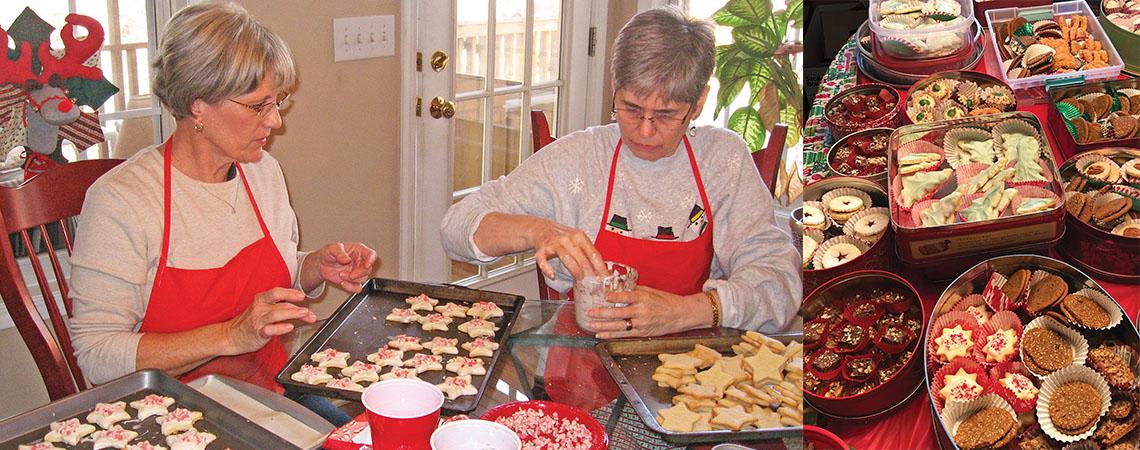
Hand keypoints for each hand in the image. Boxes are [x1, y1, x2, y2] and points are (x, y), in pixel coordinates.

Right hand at [225, 287, 315, 354]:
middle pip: (281, 304)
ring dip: (292, 313)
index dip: (290, 292)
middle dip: (297, 308)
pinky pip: (269, 329)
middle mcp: (259, 308)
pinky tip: (289, 327)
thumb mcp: (263, 310)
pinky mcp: (257, 333)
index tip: (302, 296)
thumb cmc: (251, 322)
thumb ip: (281, 308)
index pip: (277, 292)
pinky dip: (280, 328)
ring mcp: (258, 320)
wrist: (230, 336)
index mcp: (261, 299)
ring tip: (304, 314)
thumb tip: (304, 311)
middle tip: (309, 311)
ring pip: (276, 314)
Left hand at [317, 242, 376, 291]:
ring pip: (363, 279)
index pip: (371, 254)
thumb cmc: (329, 253)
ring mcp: (357, 272)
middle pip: (368, 269)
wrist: (322, 264)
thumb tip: (347, 260)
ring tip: (341, 275)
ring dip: (351, 279)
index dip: (371, 259)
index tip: (367, 264)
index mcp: (359, 251)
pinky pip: (357, 288)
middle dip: (359, 273)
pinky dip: (351, 288)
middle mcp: (360, 262)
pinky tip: (343, 283)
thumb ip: (340, 253)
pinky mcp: (353, 282)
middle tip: (350, 274)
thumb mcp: (332, 249)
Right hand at [532, 220, 606, 279]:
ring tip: (580, 280)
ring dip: (575, 270)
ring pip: (566, 258)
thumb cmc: (561, 236)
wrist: (541, 228)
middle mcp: (568, 239)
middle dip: (590, 273)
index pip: (593, 254)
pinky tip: (552, 275)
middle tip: (595, 284)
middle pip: (582, 257)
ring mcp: (554, 244)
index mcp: (579, 237)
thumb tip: (599, 269)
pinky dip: (547, 268)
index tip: (605, 278)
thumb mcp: (577, 240)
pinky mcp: (542, 249)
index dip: (600, 267)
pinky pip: (543, 260)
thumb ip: (587, 252)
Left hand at [586, 286, 707, 338]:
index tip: (604, 296)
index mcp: (644, 298)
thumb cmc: (665, 300)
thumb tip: (617, 286)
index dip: (615, 297)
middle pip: (619, 313)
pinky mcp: (642, 333)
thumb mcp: (650, 291)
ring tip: (590, 324)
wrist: (680, 314)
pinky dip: (611, 334)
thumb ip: (634, 290)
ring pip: (619, 326)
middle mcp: (642, 311)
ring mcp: (642, 324)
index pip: (627, 297)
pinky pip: (624, 334)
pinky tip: (600, 334)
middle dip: (602, 313)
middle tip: (589, 312)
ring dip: (603, 326)